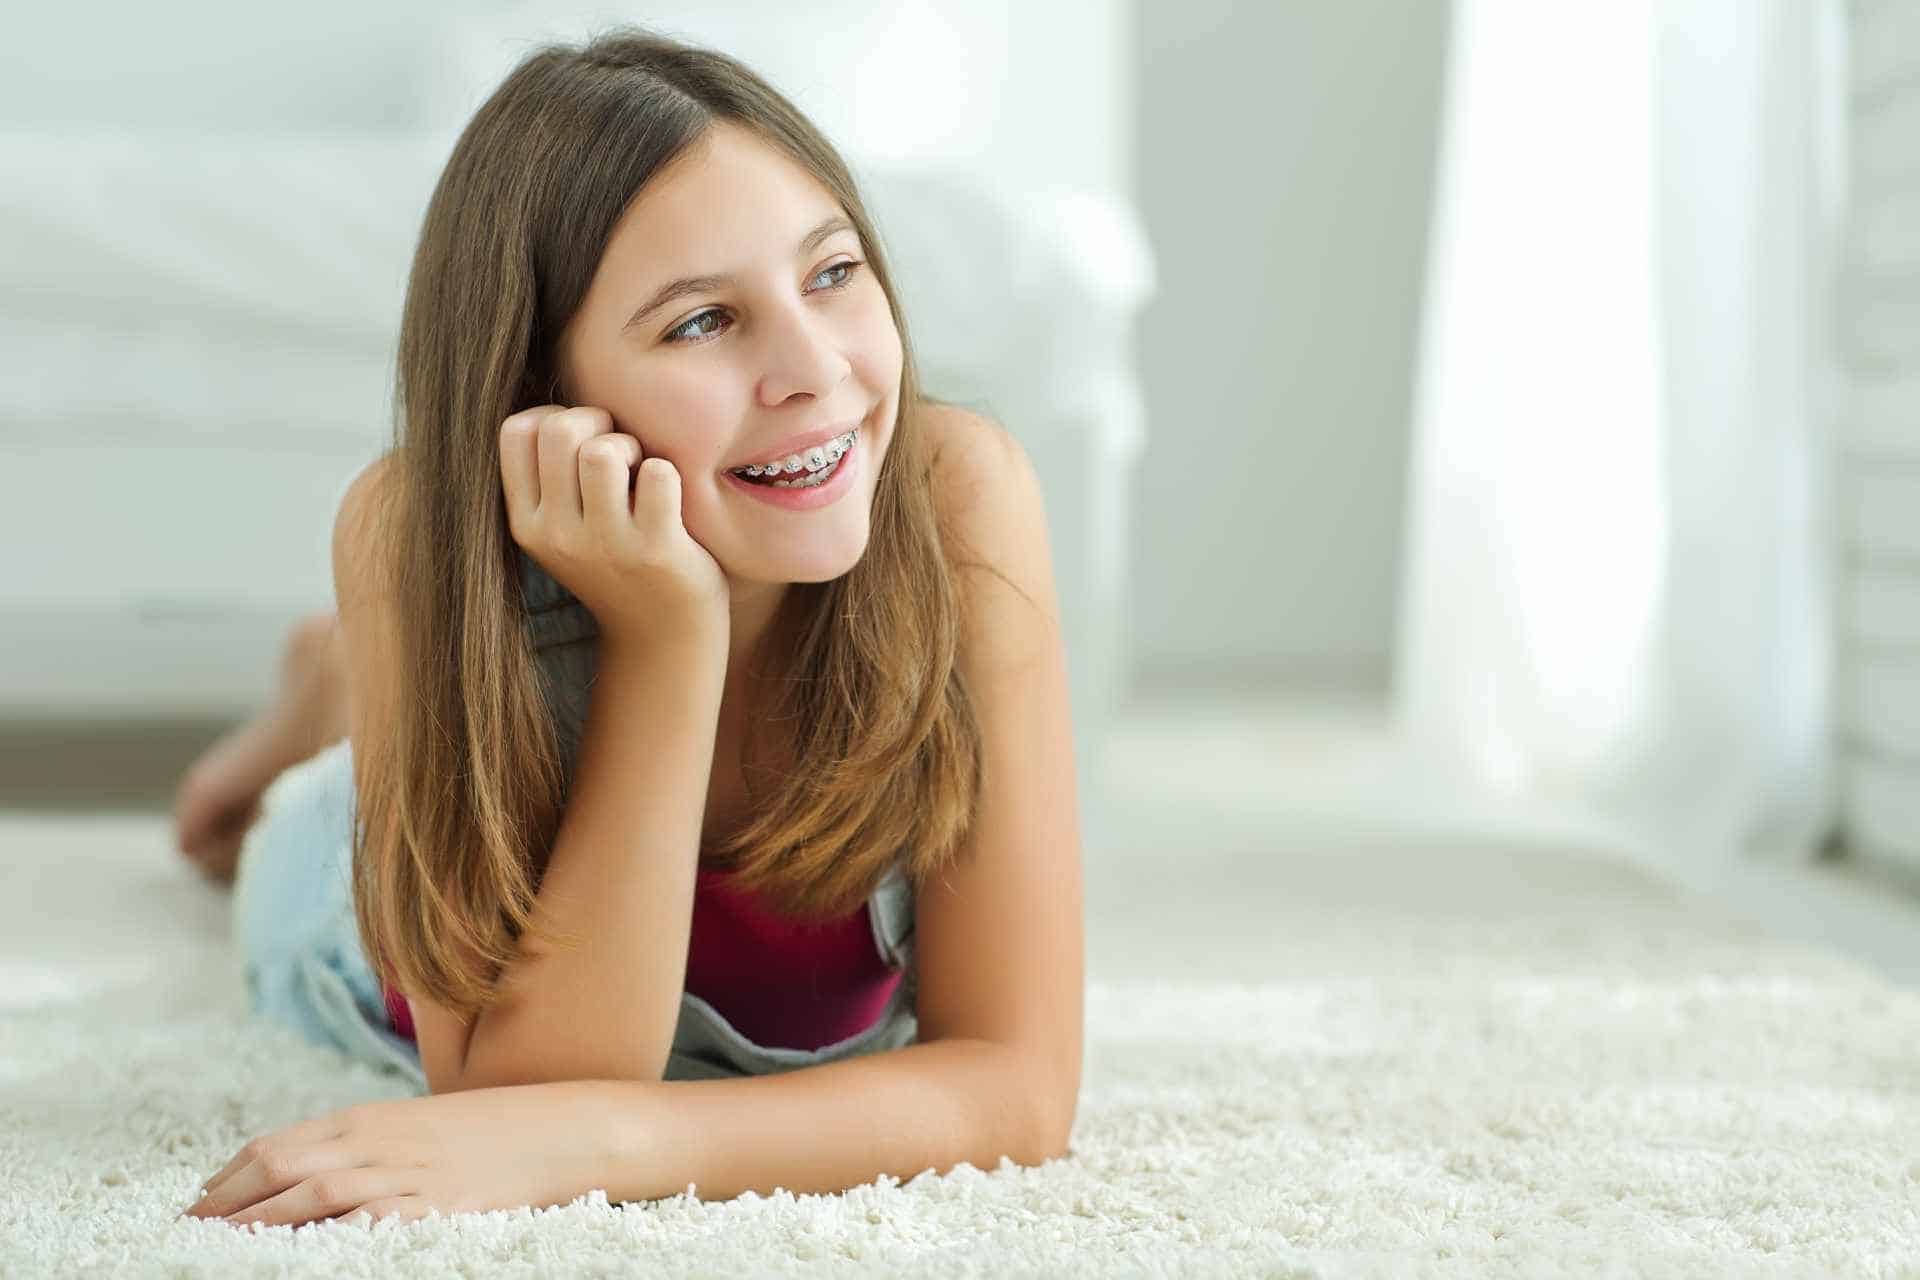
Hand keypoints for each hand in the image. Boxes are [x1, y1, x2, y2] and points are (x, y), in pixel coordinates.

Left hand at [179, 1081, 628, 1227]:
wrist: (558, 1129)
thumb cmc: (486, 1132)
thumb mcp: (415, 1126)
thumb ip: (363, 1143)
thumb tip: (308, 1167)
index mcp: (368, 1118)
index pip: (277, 1144)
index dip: (230, 1176)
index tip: (200, 1203)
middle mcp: (377, 1141)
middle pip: (282, 1167)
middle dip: (228, 1202)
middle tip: (190, 1232)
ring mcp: (404, 1173)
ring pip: (313, 1194)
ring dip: (260, 1222)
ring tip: (221, 1246)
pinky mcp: (433, 1206)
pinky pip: (368, 1223)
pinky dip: (328, 1237)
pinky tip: (301, 1252)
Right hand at [499, 404, 729, 646]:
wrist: (663, 638)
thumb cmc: (619, 563)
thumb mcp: (565, 527)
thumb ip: (553, 475)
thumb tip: (559, 404)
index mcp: (527, 522)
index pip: (516, 430)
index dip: (555, 416)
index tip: (582, 444)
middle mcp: (557, 534)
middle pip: (561, 429)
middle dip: (598, 422)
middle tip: (622, 452)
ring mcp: (605, 545)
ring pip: (604, 450)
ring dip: (633, 446)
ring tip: (642, 473)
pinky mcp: (655, 550)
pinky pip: (658, 474)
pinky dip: (669, 472)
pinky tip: (670, 497)